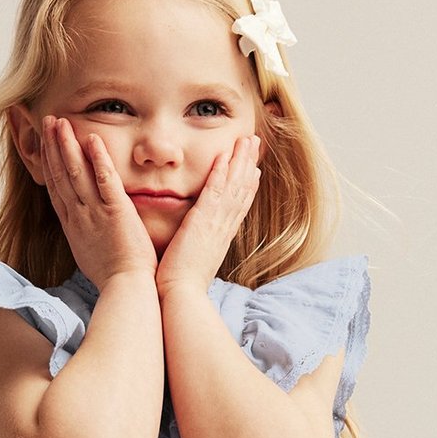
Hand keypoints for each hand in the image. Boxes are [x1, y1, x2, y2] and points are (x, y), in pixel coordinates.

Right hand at [39, 115, 157, 290]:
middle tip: (47, 121)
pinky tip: (92, 139)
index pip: (56, 189)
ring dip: (67, 145)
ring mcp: (95, 214)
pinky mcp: (116, 213)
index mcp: (73, 227)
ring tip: (60, 122)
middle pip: (61, 175)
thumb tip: (86, 232)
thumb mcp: (91, 256)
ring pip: (76, 173)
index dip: (49, 164)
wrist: (126, 291)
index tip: (44, 144)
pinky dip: (98, 159)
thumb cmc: (114, 279)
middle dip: (52, 147)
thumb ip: (87, 236)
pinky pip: (105, 180)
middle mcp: (79, 217)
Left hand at [153, 133, 261, 295]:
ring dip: (241, 161)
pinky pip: (215, 191)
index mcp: (221, 238)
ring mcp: (216, 224)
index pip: (238, 207)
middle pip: (242, 191)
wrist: (181, 298)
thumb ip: (197, 251)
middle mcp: (223, 228)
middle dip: (249, 165)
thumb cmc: (182, 287)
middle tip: (256, 144)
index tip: (253, 170)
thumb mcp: (194, 265)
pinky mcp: (202, 222)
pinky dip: (222, 173)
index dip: (247, 186)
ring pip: (234, 186)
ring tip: (248, 140)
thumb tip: (195, 249)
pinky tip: (226, 155)